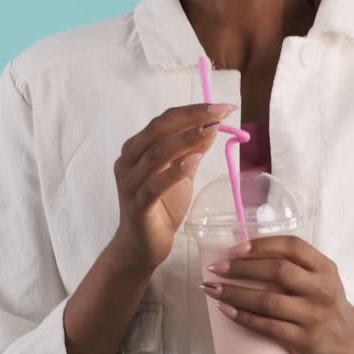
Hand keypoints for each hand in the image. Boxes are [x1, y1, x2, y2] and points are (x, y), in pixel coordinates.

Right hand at [112, 102, 236, 272]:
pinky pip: (154, 185)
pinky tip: (194, 161)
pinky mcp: (137, 206)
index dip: (193, 110)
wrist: (141, 247)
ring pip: (156, 154)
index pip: (164, 120)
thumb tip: (212, 125)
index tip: (224, 107)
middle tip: (220, 112)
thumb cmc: (161, 206)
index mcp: (137, 148)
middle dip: (192, 118)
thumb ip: (192, 150)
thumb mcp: (181, 173)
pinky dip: (174, 171)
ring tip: (211, 129)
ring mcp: (130, 183)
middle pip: (158, 130)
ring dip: (185, 139)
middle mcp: (129, 161)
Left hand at [199, 235, 353, 353]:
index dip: (261, 244)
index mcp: (325, 268)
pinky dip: (243, 317)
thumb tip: (244, 251)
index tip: (235, 248)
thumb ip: (295, 264)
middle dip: (241, 268)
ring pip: (268, 301)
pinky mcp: (304, 340)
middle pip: (277, 271)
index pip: (292, 246)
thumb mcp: (321, 277)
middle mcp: (322, 289)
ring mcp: (313, 316)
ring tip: (212, 289)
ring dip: (235, 293)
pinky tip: (226, 310)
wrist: (350, 342)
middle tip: (216, 268)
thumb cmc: (325, 303)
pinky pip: (268, 327)